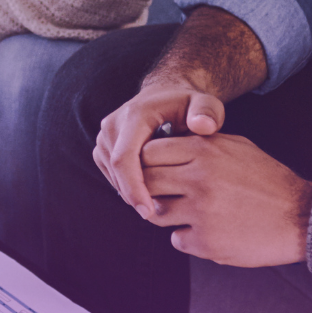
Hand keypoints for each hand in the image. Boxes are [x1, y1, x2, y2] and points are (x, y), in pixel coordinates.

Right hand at [92, 83, 226, 212]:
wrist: (166, 96)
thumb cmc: (188, 105)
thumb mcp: (204, 104)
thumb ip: (207, 112)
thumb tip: (203, 126)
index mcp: (134, 115)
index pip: (124, 158)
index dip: (134, 187)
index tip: (148, 211)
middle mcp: (113, 125)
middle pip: (116, 170)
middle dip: (133, 195)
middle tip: (157, 216)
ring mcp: (105, 137)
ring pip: (112, 175)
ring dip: (130, 192)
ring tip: (157, 204)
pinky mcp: (103, 147)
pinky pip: (111, 174)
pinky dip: (127, 186)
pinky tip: (148, 193)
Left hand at [139, 134, 311, 266]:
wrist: (303, 217)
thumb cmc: (268, 180)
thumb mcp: (236, 147)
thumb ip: (200, 143)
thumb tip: (166, 143)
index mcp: (204, 151)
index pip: (149, 152)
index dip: (147, 161)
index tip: (154, 169)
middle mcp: (198, 180)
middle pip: (146, 182)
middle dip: (149, 188)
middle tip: (162, 193)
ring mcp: (200, 213)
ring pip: (156, 213)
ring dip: (166, 214)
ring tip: (187, 212)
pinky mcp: (206, 242)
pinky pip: (177, 239)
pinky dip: (188, 237)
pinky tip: (208, 231)